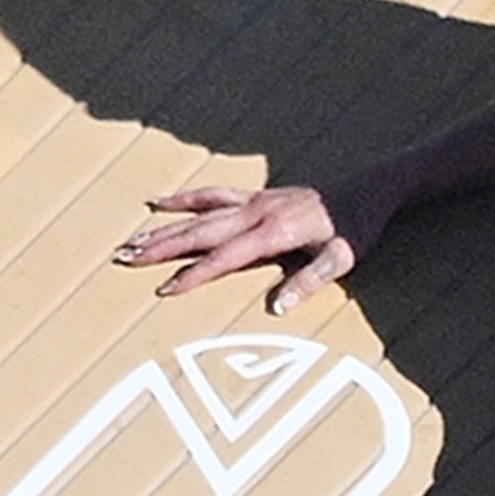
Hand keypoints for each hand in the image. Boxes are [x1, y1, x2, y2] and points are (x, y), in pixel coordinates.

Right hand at [111, 183, 381, 313]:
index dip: (193, 274)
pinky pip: (211, 195)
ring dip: (163, 227)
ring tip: (131, 239)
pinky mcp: (256, 196)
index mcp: (274, 232)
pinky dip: (184, 199)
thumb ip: (309, 282)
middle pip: (199, 231)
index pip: (223, 257)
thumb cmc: (358, 226)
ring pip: (198, 213)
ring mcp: (253, 201)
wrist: (370, 187)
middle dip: (160, 247)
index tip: (164, 289)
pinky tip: (160, 202)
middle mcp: (256, 213)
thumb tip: (276, 308)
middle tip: (124, 259)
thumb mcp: (342, 259)